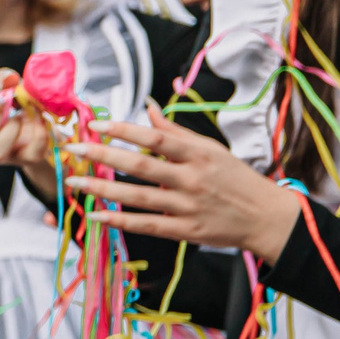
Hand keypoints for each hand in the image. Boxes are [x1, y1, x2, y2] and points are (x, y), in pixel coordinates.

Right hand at [0, 71, 53, 175]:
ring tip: (25, 115)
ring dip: (13, 130)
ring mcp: (3, 154)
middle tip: (10, 102)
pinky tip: (40, 122)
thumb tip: (8, 79)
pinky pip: (29, 154)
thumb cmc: (16, 103)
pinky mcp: (25, 160)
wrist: (42, 122)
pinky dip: (38, 135)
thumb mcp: (7, 86)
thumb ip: (2, 79)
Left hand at [64, 110, 302, 260]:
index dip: (123, 130)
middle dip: (103, 156)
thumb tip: (148, 107)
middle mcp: (191, 179)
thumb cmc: (236, 178)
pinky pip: (146, 225)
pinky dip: (119, 221)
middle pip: (140, 166)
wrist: (266, 217)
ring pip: (137, 197)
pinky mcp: (186, 231)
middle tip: (73, 149)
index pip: (155, 138)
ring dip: (102, 190)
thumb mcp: (211, 148)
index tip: (96, 124)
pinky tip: (96, 216)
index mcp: (198, 154)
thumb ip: (175, 131)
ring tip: (74, 183)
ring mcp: (188, 206)